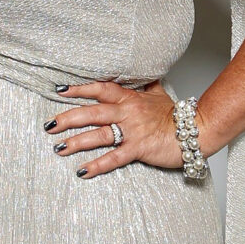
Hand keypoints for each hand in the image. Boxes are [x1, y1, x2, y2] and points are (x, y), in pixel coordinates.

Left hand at [43, 79, 179, 178]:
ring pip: (99, 135)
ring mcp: (132, 132)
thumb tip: (139, 72)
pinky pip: (114, 158)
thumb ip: (144, 84)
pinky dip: (97, 165)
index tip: (60, 90)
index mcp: (130, 98)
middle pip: (92, 113)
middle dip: (68, 118)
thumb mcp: (158, 94)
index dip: (80, 88)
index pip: (100, 89)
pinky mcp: (138, 149)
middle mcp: (127, 113)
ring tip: (58, 148)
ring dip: (76, 142)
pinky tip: (81, 171)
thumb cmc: (175, 116)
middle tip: (48, 125)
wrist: (196, 131)